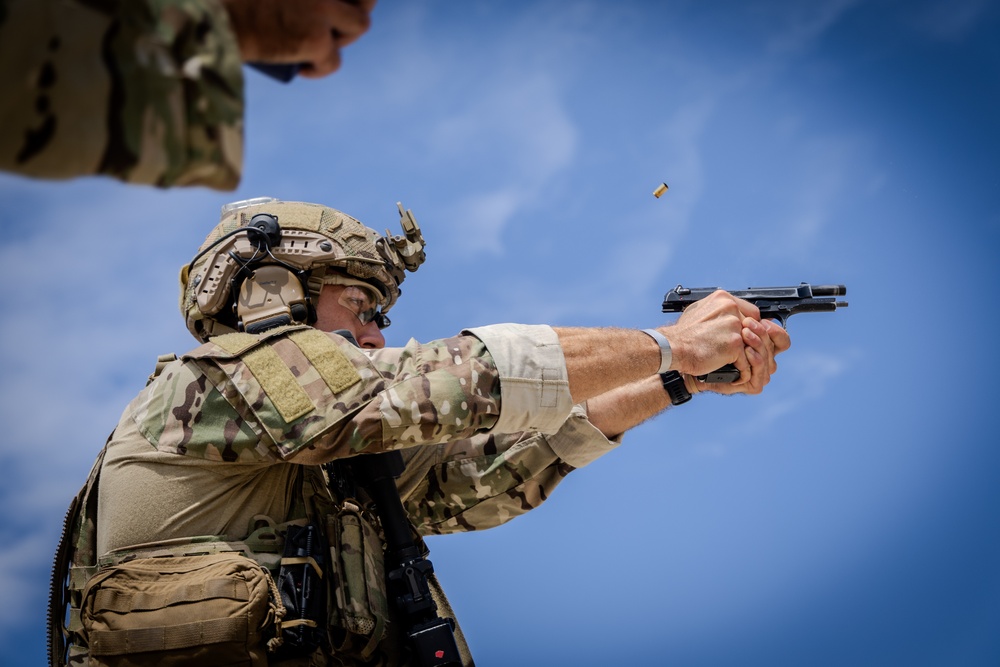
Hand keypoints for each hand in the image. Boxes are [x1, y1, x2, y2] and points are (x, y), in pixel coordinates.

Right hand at [221, 0, 375, 77]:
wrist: (212, 17)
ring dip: (344, 36)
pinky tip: (303, 68)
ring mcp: (323, 8)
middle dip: (357, 9)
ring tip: (318, 42)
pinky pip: (335, 60)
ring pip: (359, 25)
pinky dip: (320, 68)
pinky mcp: (317, 40)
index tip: (346, 3)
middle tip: (338, 21)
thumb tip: (302, 6)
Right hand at [658, 290, 760, 378]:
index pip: (750, 312)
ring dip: (750, 357)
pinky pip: (746, 359)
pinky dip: (742, 369)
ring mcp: (733, 326)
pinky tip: (737, 373)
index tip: (745, 338)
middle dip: (751, 343)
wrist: (672, 347)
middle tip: (746, 354)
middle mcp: (731, 308)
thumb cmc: (682, 334)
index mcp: (723, 299)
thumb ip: (718, 312)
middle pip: (755, 328)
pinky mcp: (734, 344)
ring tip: (744, 365)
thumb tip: (729, 314)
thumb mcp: (699, 311)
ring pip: (753, 345)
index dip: (749, 328)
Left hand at [688, 317, 790, 395]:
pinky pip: (760, 373)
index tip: (760, 320)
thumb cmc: (705, 341)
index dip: (775, 330)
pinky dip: (755, 361)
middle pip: (774, 346)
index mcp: (760, 345)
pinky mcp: (752, 384)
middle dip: (762, 333)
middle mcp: (762, 359)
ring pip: (768, 358)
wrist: (689, 359)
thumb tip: (757, 312)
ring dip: (758, 344)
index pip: (780, 339)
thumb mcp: (725, 322)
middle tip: (746, 324)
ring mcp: (758, 373)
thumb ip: (742, 316)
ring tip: (744, 334)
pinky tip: (746, 352)